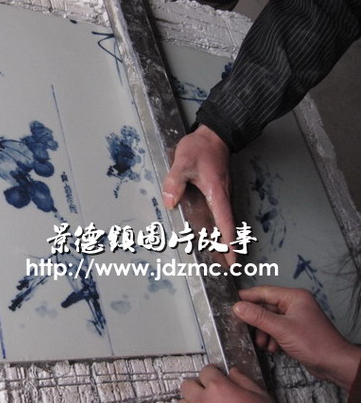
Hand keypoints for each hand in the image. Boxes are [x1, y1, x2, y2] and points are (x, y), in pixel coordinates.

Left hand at [162, 124, 235, 265]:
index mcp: (217, 193)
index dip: (229, 242)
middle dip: (230, 247)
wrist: (213, 135)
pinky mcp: (218, 191)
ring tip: (222, 257)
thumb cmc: (200, 148)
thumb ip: (175, 182)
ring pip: (225, 221)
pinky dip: (221, 227)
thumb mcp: (183, 163)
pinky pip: (221, 213)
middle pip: (229, 227)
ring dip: (226, 239)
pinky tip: (213, 234)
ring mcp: (222, 194)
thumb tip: (170, 202)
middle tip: (229, 267)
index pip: (225, 222)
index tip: (232, 259)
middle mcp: (223, 196)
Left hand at [178, 365, 285, 402]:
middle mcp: (204, 402)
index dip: (213, 371)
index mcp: (219, 388)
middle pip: (187, 385)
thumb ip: (243, 380)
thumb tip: (234, 373)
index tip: (216, 374)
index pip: (206, 370)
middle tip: (207, 388)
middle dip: (197, 385)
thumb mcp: (261, 397)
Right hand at [235, 286, 360, 390]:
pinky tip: (272, 347)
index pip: (263, 292)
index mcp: (294, 297)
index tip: (231, 302)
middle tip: (243, 327)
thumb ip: (258, 317)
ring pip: (269, 320)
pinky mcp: (295, 330)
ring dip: (263, 332)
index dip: (246, 297)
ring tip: (262, 342)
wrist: (334, 365)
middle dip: (256, 321)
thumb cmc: (316, 344)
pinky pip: (275, 329)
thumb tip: (238, 307)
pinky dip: (271, 337)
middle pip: (265, 307)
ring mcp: (295, 317)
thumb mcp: (281, 329)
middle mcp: (294, 304)